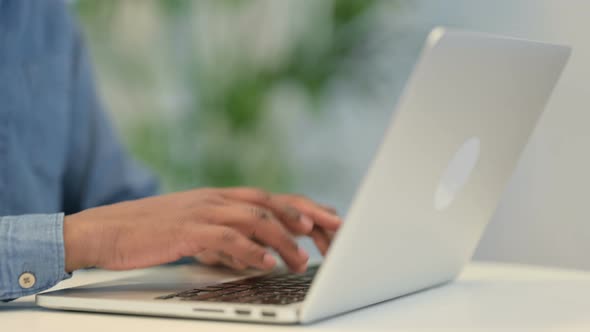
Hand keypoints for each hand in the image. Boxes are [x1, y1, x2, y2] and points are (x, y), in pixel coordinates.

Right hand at [63, 187, 341, 273]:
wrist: (105, 230)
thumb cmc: (151, 233)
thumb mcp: (195, 231)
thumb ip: (227, 239)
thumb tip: (257, 256)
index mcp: (220, 198)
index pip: (270, 199)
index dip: (302, 208)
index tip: (328, 220)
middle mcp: (216, 200)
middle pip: (271, 202)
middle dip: (306, 215)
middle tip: (334, 230)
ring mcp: (202, 212)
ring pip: (254, 220)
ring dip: (283, 240)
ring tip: (303, 260)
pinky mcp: (186, 230)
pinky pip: (226, 238)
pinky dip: (250, 251)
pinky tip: (267, 264)